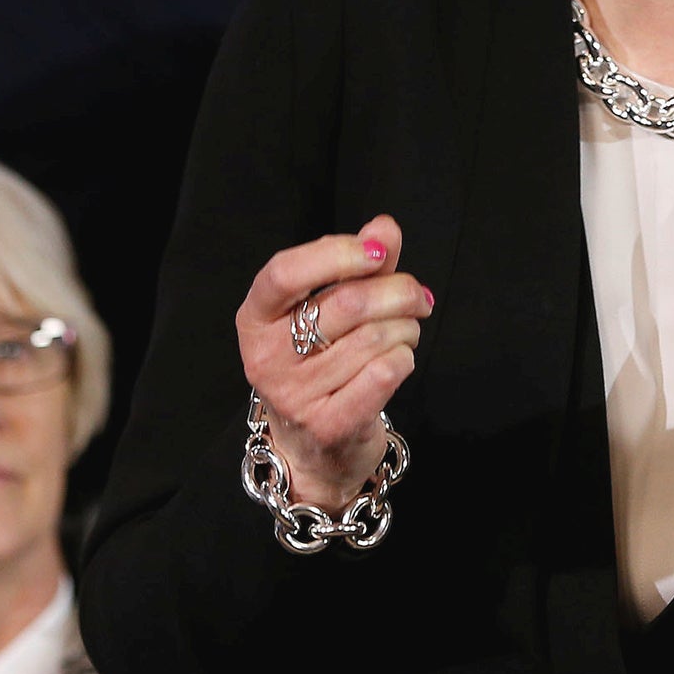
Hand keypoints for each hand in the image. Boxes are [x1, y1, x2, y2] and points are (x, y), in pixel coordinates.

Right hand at [236, 214, 433, 507]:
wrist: (316, 445)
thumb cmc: (323, 361)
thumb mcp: (331, 307)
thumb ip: (359, 264)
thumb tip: (384, 228)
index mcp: (256, 317)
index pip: (284, 272)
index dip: (337, 254)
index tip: (378, 252)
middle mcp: (265, 357)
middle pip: (346, 304)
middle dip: (397, 291)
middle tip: (418, 296)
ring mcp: (293, 396)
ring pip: (374, 339)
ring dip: (406, 328)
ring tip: (405, 332)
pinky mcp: (327, 426)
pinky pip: (384, 374)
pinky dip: (404, 358)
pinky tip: (399, 359)